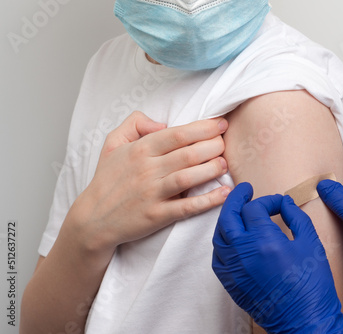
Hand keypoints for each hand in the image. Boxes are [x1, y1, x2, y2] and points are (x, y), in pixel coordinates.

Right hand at [65, 111, 230, 255]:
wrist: (92, 219)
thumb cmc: (108, 179)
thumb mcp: (113, 142)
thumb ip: (135, 123)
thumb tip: (163, 124)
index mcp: (140, 149)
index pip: (178, 134)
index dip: (204, 127)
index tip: (221, 124)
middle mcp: (147, 170)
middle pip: (188, 153)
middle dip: (213, 146)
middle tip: (225, 143)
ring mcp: (152, 194)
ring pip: (188, 177)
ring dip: (212, 169)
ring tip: (225, 164)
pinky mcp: (157, 216)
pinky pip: (187, 207)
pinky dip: (208, 200)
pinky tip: (225, 193)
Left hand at [212, 183, 342, 333]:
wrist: (304, 321)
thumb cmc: (311, 287)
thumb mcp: (311, 244)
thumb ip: (296, 218)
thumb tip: (285, 203)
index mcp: (264, 241)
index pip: (255, 208)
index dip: (267, 200)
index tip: (278, 203)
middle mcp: (243, 253)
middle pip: (229, 216)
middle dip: (236, 198)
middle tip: (244, 190)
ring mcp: (234, 269)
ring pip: (219, 235)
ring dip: (227, 219)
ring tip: (237, 212)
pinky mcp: (231, 283)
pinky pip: (218, 256)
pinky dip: (222, 242)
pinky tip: (232, 237)